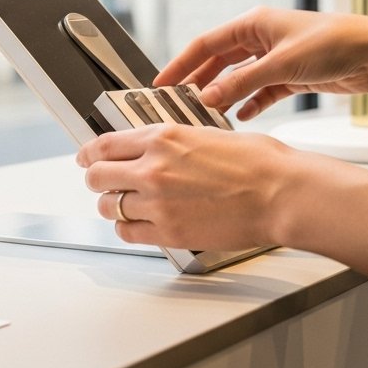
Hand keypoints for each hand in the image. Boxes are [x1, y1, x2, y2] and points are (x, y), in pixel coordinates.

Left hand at [77, 123, 307, 250]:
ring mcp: (157, 203)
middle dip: (97, 180)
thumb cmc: (260, 163)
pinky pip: (128, 233)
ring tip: (125, 205)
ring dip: (113, 206)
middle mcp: (153, 169)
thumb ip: (175, 143)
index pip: (104, 145)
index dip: (89, 153)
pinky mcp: (168, 232)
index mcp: (164, 138)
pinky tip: (140, 224)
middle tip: (103, 183)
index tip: (87, 157)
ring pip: (108, 207)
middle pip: (96, 177)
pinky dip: (129, 229)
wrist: (280, 193)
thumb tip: (159, 149)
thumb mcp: (210, 134)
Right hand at [154, 7, 367, 119]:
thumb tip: (208, 98)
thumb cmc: (333, 44)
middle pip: (220, 62)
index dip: (182, 63)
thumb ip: (243, 83)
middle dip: (200, 83)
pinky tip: (241, 118)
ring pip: (240, 78)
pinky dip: (251, 104)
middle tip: (179, 105)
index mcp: (254, 23)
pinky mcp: (293, 75)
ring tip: (206, 117)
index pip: (206, 43)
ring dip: (225, 96)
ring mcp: (277, 57)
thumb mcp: (281, 64)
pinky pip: (262, 91)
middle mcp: (263, 37)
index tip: (161, 83)